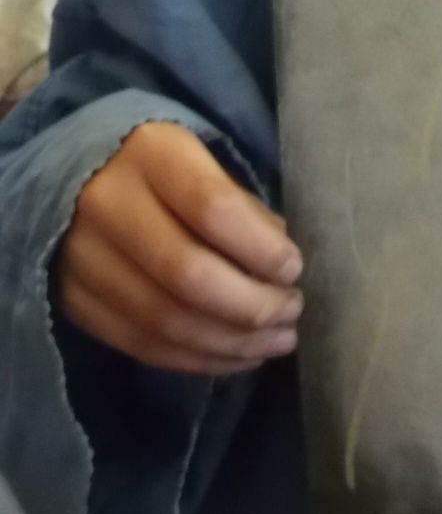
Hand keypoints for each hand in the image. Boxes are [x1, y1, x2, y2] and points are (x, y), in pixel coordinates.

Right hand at [57, 121, 303, 376]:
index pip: (212, 209)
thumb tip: (279, 267)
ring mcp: (84, 258)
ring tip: (277, 340)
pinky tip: (236, 356)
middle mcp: (108, 205)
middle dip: (251, 305)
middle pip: (187, 274)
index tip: (294, 269)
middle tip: (292, 312)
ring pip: (165, 320)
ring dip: (231, 341)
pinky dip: (196, 358)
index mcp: (151, 154)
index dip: (260, 248)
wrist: (79, 174)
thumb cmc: (165, 166)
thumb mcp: (205, 160)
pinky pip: (141, 344)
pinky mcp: (75, 301)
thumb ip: (242, 207)